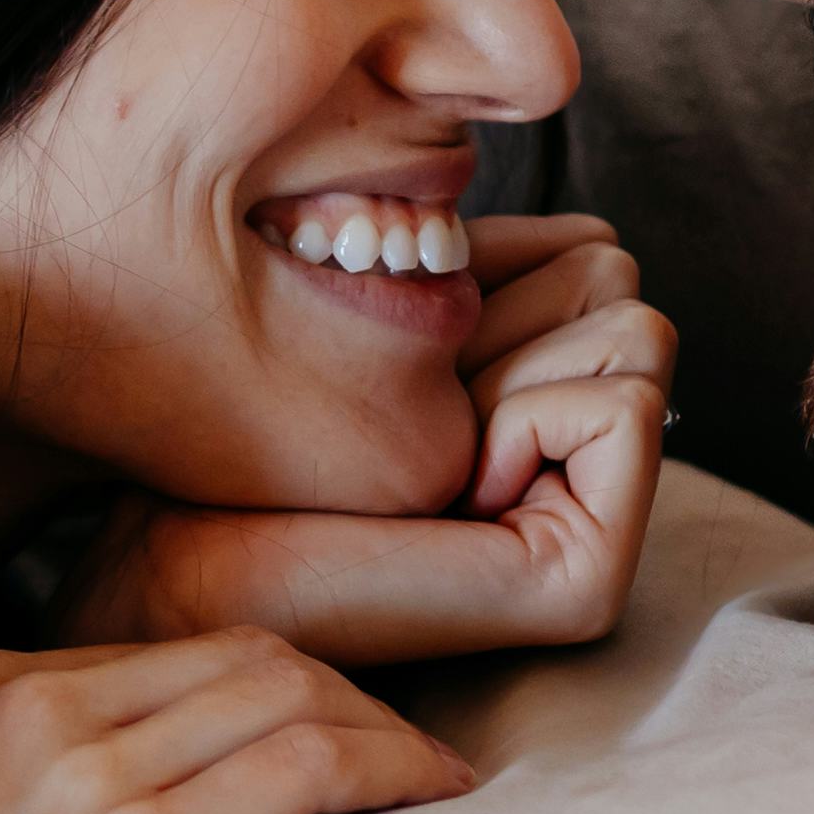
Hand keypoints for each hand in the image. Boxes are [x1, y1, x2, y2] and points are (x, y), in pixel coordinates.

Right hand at [0, 635, 469, 813]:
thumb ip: (52, 790)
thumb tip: (200, 803)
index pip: (186, 651)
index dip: (291, 688)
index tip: (354, 740)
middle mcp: (32, 702)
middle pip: (250, 654)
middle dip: (354, 697)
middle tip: (420, 763)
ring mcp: (82, 768)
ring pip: (294, 694)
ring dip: (390, 734)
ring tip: (443, 787)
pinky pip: (310, 768)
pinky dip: (394, 773)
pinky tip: (437, 806)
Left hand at [63, 212, 672, 666]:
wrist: (176, 552)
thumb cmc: (250, 437)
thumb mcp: (389, 321)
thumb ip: (485, 273)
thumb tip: (589, 229)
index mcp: (544, 410)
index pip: (598, 251)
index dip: (490, 261)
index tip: (404, 349)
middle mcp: (587, 478)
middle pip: (619, 282)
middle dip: (504, 310)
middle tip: (420, 408)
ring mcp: (598, 538)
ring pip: (638, 332)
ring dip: (513, 363)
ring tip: (436, 449)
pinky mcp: (587, 584)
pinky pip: (623, 410)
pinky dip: (530, 416)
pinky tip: (452, 486)